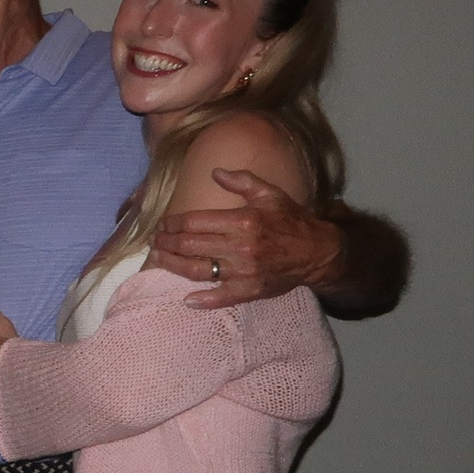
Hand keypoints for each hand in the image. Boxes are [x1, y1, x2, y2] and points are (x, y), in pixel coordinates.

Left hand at [151, 169, 340, 308]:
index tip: (163, 224)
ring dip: (172, 266)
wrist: (318, 251)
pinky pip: (221, 297)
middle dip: (166, 243)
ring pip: (197, 270)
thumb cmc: (291, 220)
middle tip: (155, 241)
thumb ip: (242, 181)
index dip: (173, 223)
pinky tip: (186, 299)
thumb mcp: (270, 194)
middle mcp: (241, 246)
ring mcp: (245, 271)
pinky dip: (203, 300)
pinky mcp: (251, 290)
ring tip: (157, 260)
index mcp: (243, 221)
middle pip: (190, 245)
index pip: (195, 221)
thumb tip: (215, 171)